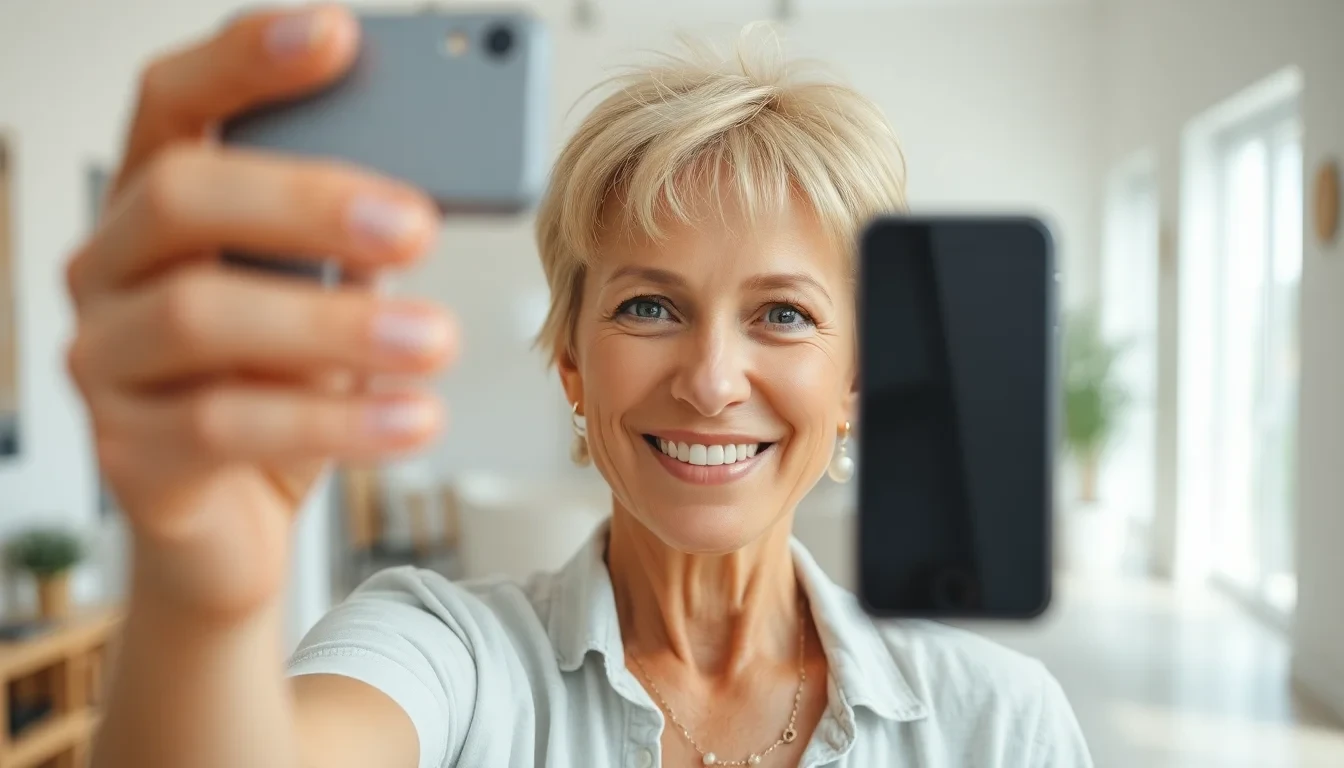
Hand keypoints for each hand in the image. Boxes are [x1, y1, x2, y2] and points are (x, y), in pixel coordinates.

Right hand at [65, 4, 455, 619]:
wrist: (235, 524)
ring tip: (437, 341)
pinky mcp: (130, 454)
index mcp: (158, 206)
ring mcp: (105, 361)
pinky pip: (226, 426)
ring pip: (201, 316)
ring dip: (335, 327)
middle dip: (307, 199)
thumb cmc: (284, 391)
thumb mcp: (327, 303)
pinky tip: (414, 417)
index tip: (339, 33)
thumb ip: (351, 245)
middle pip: (184, 195)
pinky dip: (336, 421)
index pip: (175, 102)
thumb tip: (419, 200)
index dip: (245, 59)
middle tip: (416, 225)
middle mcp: (109, 269)